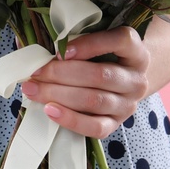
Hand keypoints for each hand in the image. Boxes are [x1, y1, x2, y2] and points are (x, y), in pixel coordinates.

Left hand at [19, 27, 150, 138]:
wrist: (124, 82)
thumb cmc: (105, 56)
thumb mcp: (99, 42)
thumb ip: (77, 41)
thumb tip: (41, 49)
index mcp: (136, 51)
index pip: (120, 41)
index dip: (90, 44)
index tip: (60, 49)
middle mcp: (136, 79)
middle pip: (100, 75)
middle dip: (61, 73)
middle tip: (35, 71)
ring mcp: (128, 104)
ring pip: (94, 100)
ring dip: (59, 95)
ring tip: (33, 89)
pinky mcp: (116, 124)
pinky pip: (95, 127)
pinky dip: (70, 119)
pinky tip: (50, 110)